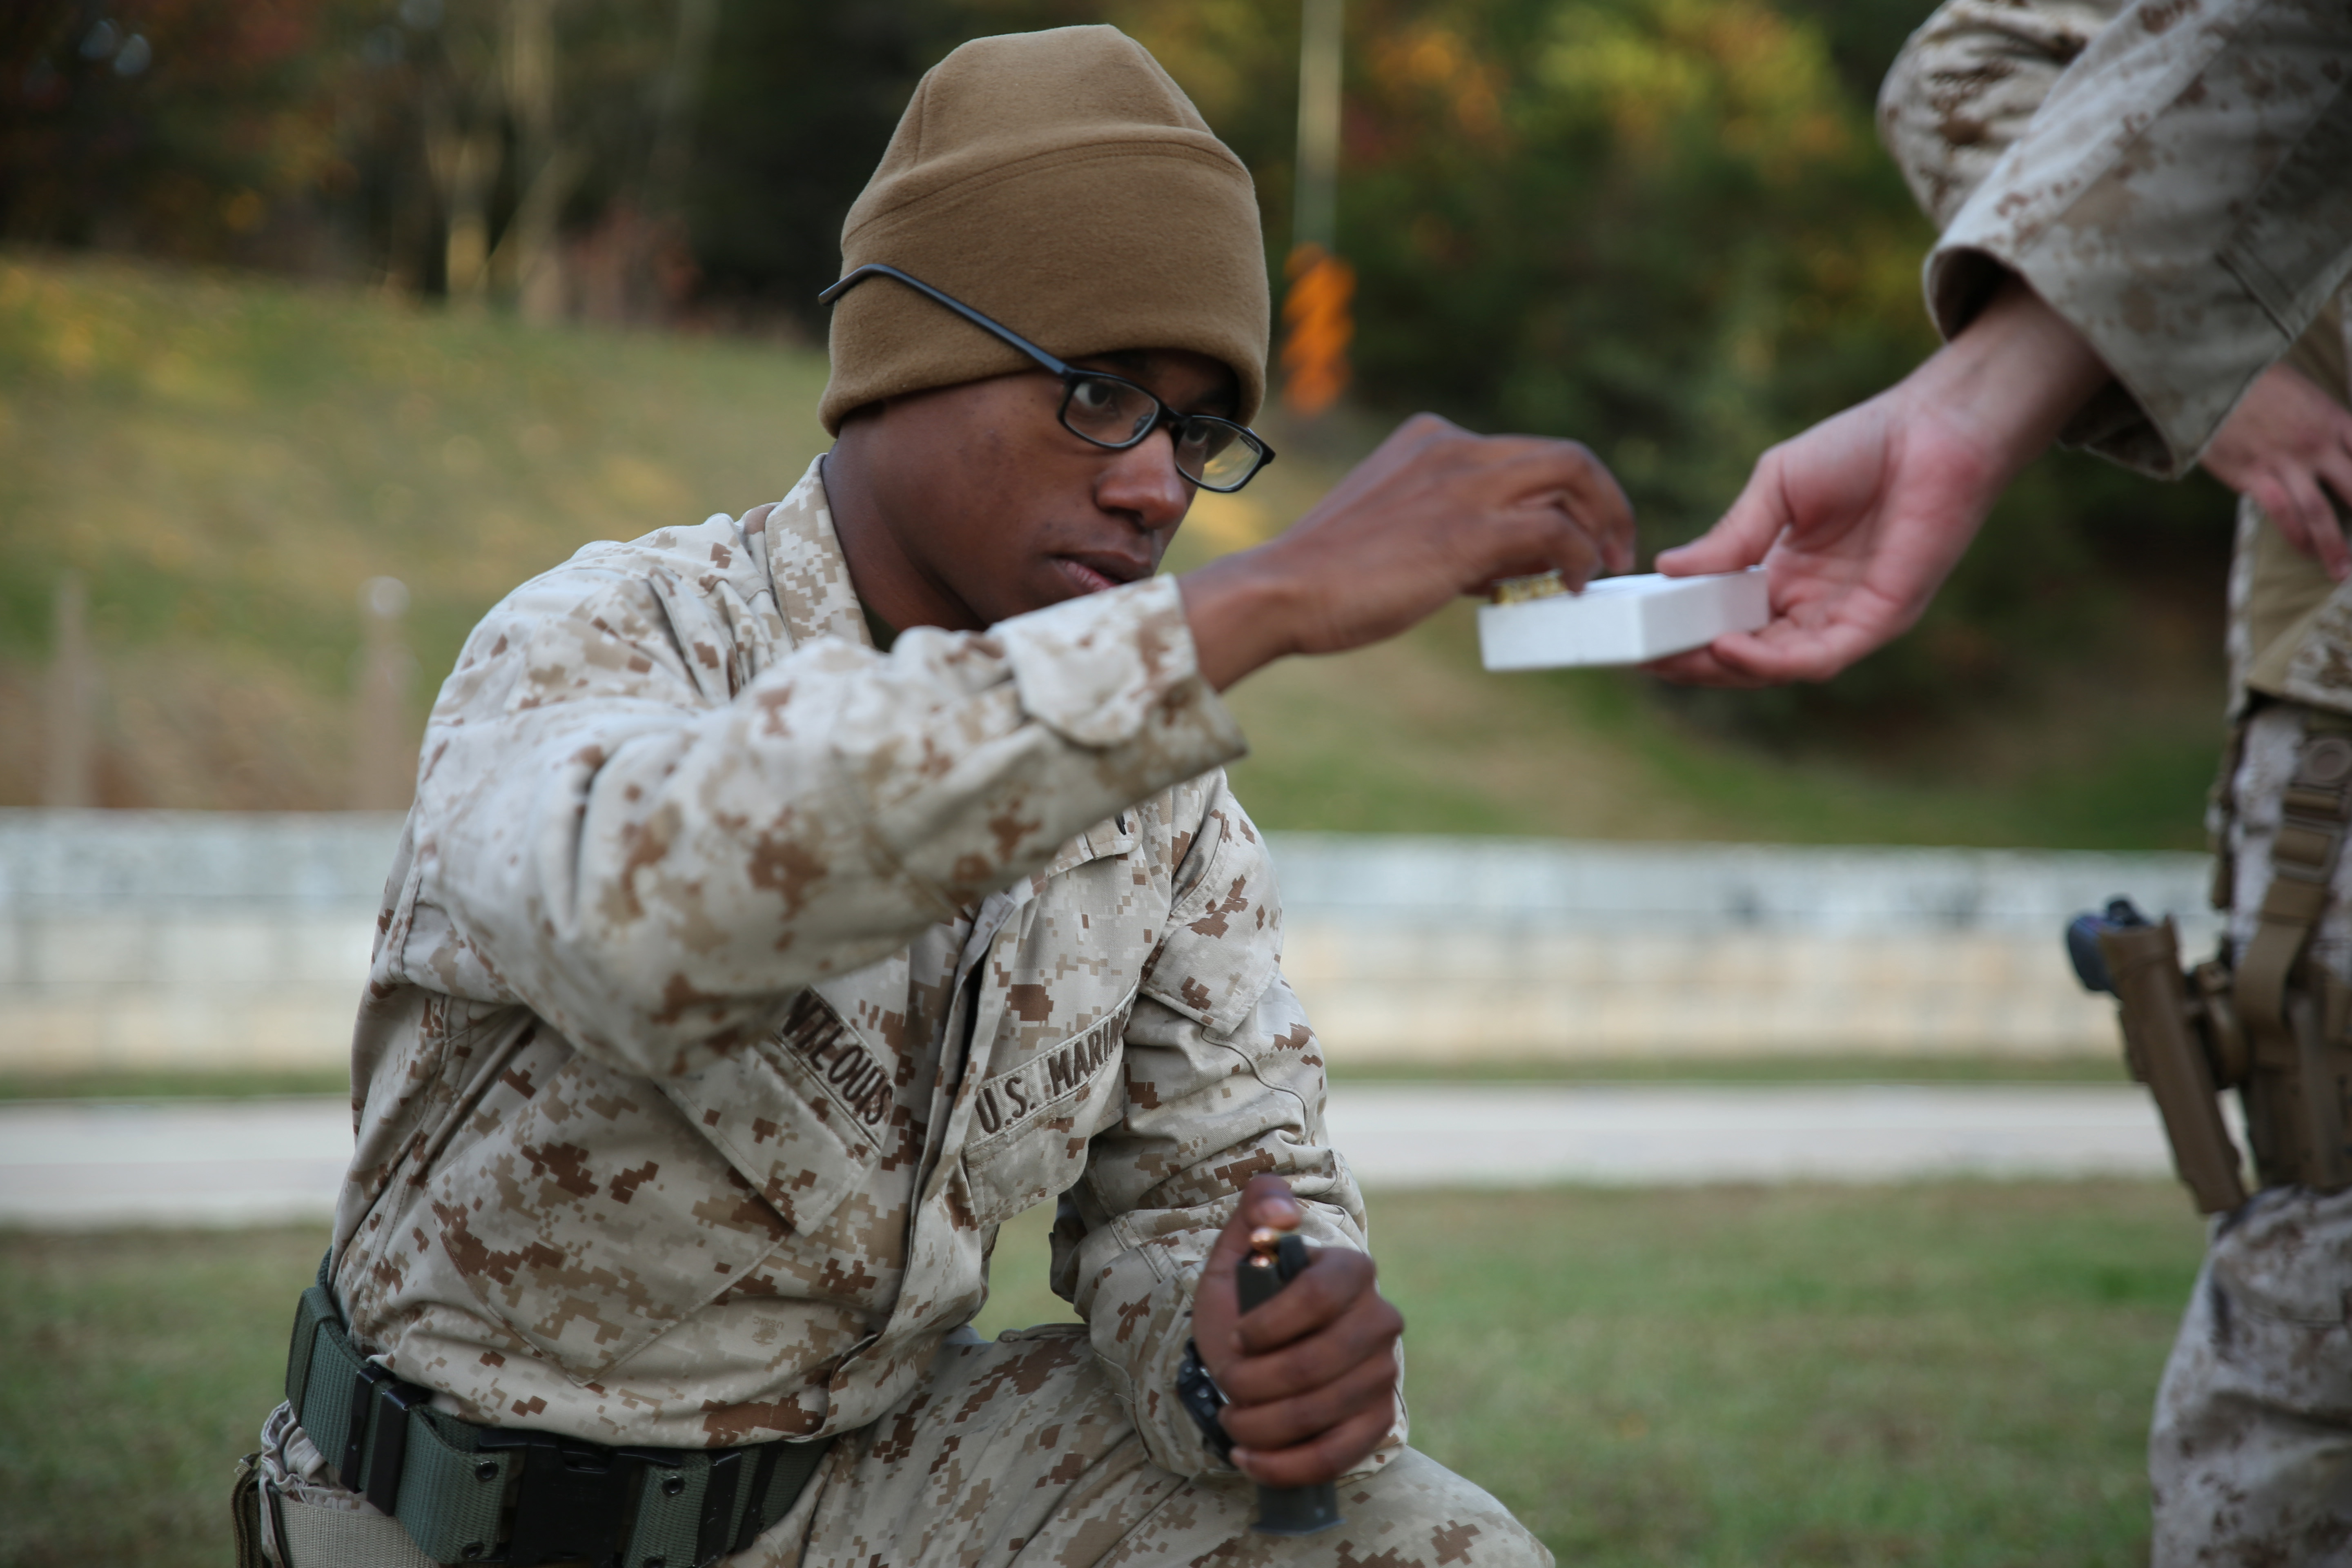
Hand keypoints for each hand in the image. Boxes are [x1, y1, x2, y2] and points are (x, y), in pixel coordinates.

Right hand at [1180, 413, 1633, 689]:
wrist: (1282, 590)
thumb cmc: (1331, 576)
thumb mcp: (1396, 527)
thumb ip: (1450, 526)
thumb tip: (1508, 562)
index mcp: (1429, 438)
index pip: (1524, 452)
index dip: (1565, 493)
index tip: (1576, 533)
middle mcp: (1451, 447)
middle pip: (1565, 455)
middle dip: (1605, 501)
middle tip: (1615, 549)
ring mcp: (1461, 484)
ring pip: (1572, 478)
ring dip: (1605, 526)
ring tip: (1606, 570)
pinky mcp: (1467, 531)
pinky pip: (1555, 531)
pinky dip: (1580, 557)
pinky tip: (1577, 586)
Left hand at [1189, 1175, 1404, 1486]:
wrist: (1259, 1357)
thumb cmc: (1246, 1304)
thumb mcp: (1236, 1253)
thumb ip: (1255, 1209)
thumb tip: (1279, 1210)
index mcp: (1351, 1270)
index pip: (1317, 1297)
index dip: (1267, 1325)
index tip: (1238, 1336)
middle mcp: (1380, 1319)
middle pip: (1316, 1363)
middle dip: (1254, 1383)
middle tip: (1227, 1382)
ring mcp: (1385, 1373)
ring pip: (1321, 1413)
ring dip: (1261, 1425)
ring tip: (1232, 1420)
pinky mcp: (1378, 1420)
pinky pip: (1337, 1455)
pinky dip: (1286, 1465)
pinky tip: (1249, 1459)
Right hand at [1649, 276, 2108, 685]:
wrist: (1934, 429)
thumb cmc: (1860, 445)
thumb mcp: (1774, 486)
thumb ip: (1730, 535)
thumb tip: (1666, 569)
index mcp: (1782, 573)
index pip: (1724, 619)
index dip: (1681, 633)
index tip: (1634, 636)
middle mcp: (1811, 603)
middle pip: (1743, 653)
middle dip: (1692, 662)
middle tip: (1642, 661)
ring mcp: (1844, 615)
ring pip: (1776, 666)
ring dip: (1723, 669)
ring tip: (1675, 660)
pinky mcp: (1878, 620)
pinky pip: (1818, 657)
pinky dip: (1771, 661)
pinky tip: (1729, 647)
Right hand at [2200, 361, 2351, 581]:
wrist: (2207, 378)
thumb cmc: (2253, 381)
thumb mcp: (2303, 392)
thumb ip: (2322, 422)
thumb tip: (2332, 447)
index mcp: (2334, 418)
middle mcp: (2316, 443)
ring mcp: (2285, 461)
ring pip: (2320, 511)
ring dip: (2333, 545)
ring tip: (2341, 570)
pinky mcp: (2252, 475)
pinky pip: (2281, 513)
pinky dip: (2296, 536)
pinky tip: (2304, 552)